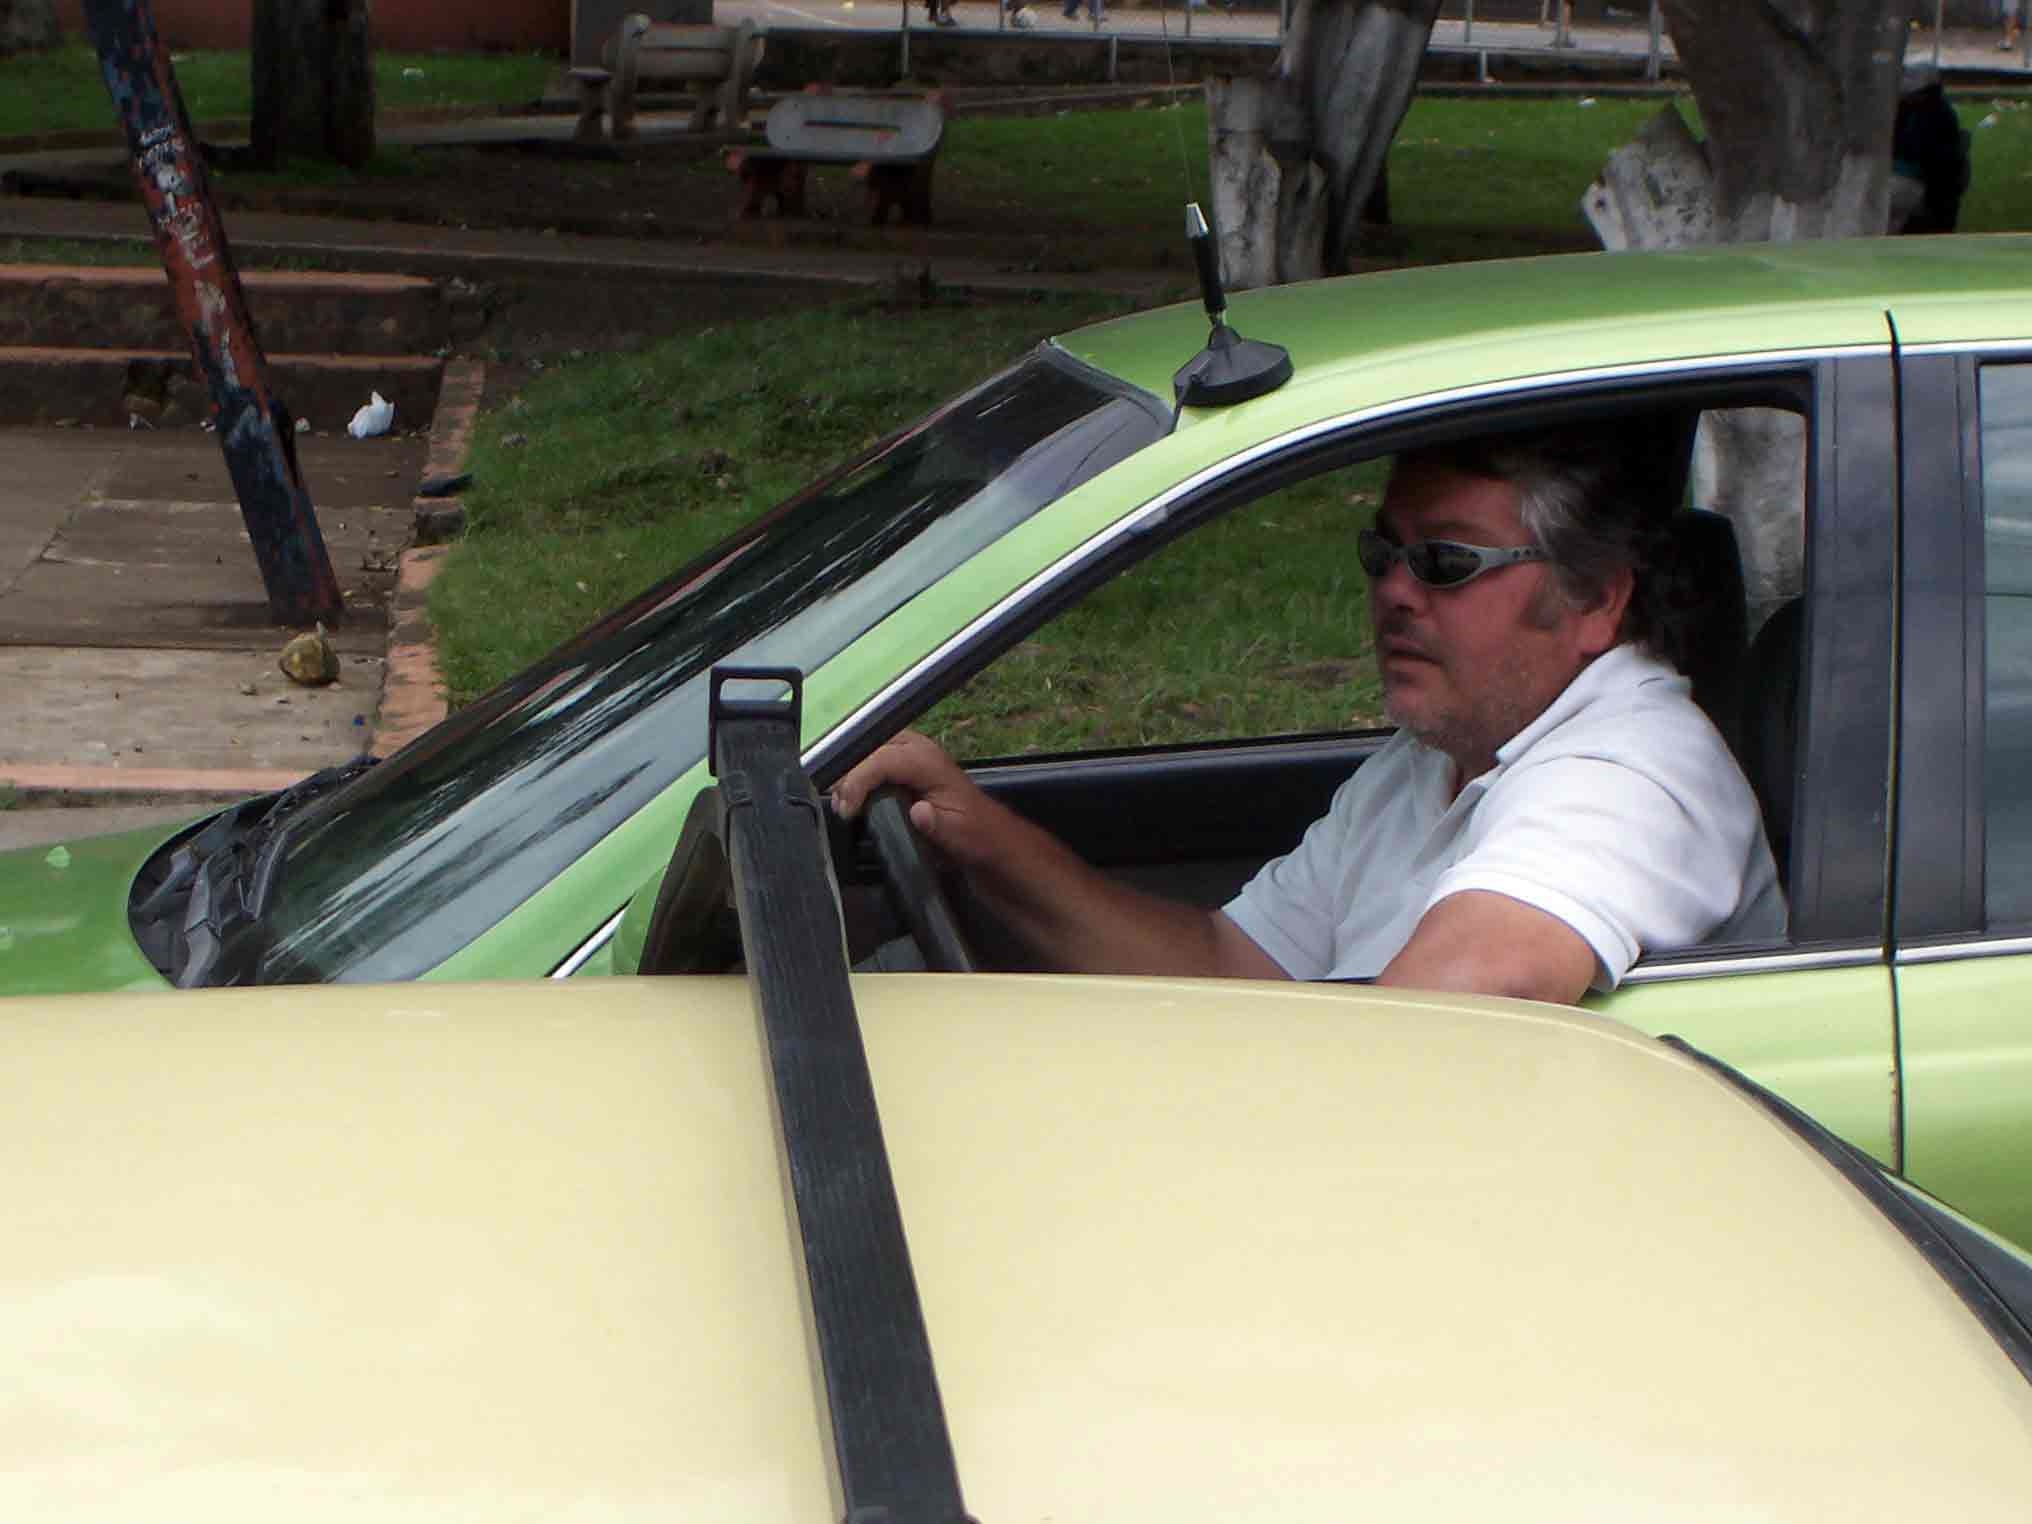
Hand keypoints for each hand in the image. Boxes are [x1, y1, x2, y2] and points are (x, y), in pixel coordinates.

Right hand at [829, 731, 1002, 868]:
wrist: (990, 839)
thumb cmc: (977, 836)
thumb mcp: (958, 836)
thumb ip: (936, 824)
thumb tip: (918, 812)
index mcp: (930, 762)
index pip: (884, 759)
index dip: (859, 781)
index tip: (847, 810)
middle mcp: (918, 751)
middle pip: (870, 748)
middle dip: (849, 774)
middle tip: (840, 806)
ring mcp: (910, 755)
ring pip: (869, 751)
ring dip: (852, 775)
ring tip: (843, 805)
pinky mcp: (905, 766)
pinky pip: (873, 760)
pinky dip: (859, 776)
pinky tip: (851, 799)